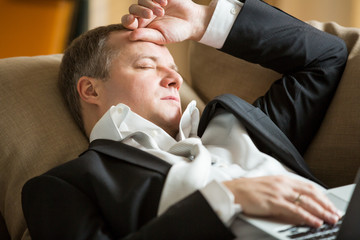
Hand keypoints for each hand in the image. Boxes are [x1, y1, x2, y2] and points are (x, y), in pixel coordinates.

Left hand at [121, 0, 214, 43]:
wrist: (191, 21)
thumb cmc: (176, 32)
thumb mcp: (161, 37)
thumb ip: (146, 36)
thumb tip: (130, 37)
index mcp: (142, 26)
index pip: (128, 22)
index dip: (128, 20)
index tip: (132, 20)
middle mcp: (144, 14)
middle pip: (133, 9)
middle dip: (140, 11)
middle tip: (150, 15)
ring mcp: (151, 3)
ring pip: (142, 0)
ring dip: (150, 4)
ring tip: (162, 11)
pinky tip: (165, 2)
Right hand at [223, 176, 340, 227]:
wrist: (234, 190)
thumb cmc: (249, 190)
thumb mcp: (270, 186)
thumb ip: (285, 192)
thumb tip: (298, 203)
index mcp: (283, 179)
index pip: (308, 187)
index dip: (322, 197)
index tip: (329, 205)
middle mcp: (283, 184)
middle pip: (311, 193)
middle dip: (325, 204)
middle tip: (334, 213)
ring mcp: (278, 192)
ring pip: (305, 202)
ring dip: (320, 211)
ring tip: (329, 219)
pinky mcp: (273, 202)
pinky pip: (294, 210)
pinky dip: (306, 216)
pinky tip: (313, 221)